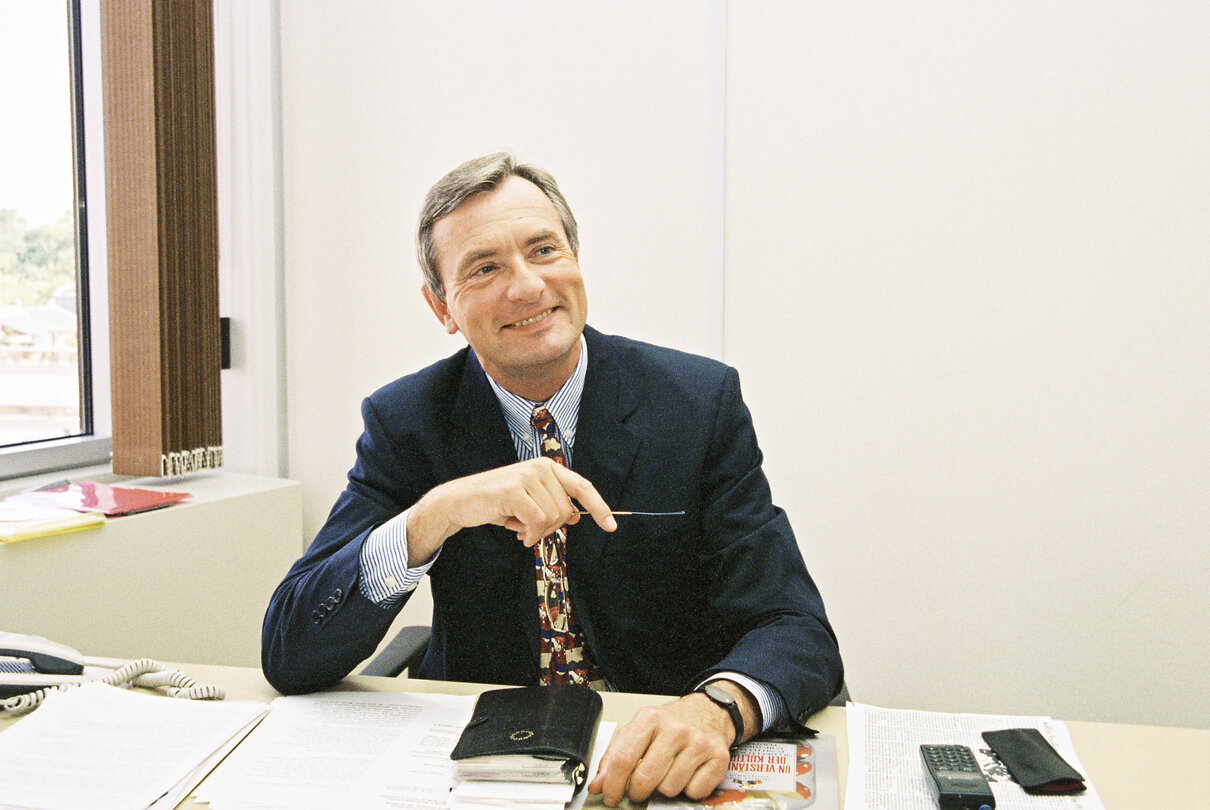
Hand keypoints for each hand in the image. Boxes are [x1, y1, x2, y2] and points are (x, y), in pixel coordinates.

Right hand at [406, 457, 616, 563]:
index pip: (582, 486)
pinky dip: (528, 534)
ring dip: (536, 532)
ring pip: (553, 517)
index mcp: (546, 467)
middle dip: (550, 528)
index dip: (599, 506)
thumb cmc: (495, 504)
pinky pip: (537, 521)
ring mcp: (527, 476)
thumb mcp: (528, 503)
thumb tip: (577, 517)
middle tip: (528, 530)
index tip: (612, 526)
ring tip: (518, 527)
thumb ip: (552, 506)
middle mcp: (540, 467)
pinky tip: (515, 531)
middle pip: (566, 510)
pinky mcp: (514, 490)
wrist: (459, 502)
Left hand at [588, 683, 755, 806]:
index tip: (610, 796)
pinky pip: (694, 792)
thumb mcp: (640, 730)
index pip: (623, 758)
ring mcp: (698, 743)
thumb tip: (598, 785)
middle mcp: (675, 730)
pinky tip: (687, 774)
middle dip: (637, 792)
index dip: (612, 784)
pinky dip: (689, 790)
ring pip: (669, 789)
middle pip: (645, 778)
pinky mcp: (718, 758)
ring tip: (668, 773)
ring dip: (664, 789)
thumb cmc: (671, 724)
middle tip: (639, 789)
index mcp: (650, 719)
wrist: (709, 712)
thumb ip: (615, 756)